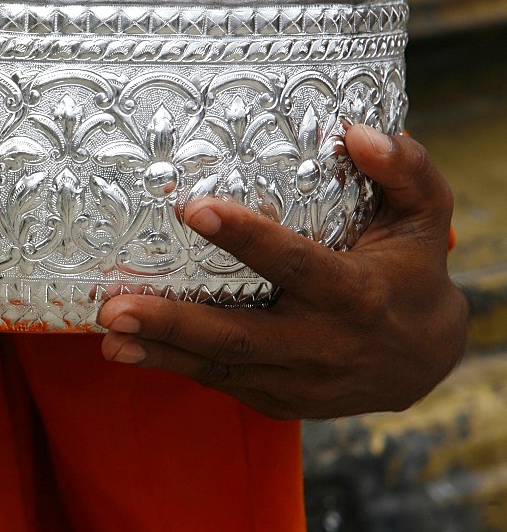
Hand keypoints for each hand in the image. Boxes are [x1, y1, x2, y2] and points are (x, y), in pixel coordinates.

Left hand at [98, 125, 467, 419]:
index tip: (192, 208)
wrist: (423, 360)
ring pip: (221, 367)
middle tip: (115, 306)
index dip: (244, 237)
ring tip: (107, 334)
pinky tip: (128, 350)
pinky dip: (174, 366)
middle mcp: (322, 343)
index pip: (293, 264)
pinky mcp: (278, 399)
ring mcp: (298, 380)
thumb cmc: (411, 272)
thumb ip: (404, 169)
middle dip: (174, 321)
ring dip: (160, 350)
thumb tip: (357, 132)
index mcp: (354, 293)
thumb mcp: (424, 215)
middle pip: (239, 335)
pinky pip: (220, 383)